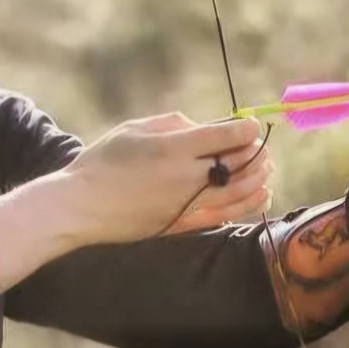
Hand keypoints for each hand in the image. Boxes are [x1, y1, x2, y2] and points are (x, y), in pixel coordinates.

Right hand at [64, 112, 273, 241]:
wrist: (80, 206)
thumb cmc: (102, 161)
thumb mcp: (133, 128)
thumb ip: (172, 123)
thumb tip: (202, 127)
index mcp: (172, 148)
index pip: (224, 136)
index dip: (245, 129)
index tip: (252, 125)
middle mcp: (184, 176)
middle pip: (236, 163)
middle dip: (254, 153)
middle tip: (260, 146)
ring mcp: (185, 204)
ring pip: (237, 192)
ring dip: (258, 178)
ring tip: (267, 169)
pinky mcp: (181, 224)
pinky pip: (224, 216)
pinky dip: (247, 205)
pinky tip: (260, 196)